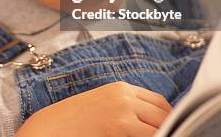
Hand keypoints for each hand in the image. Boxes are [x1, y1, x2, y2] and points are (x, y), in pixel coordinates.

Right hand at [14, 81, 171, 136]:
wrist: (51, 128)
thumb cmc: (75, 122)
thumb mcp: (104, 107)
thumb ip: (127, 110)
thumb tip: (154, 124)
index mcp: (121, 88)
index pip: (159, 102)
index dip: (168, 118)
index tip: (170, 129)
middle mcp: (125, 95)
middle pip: (163, 113)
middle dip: (169, 128)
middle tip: (170, 136)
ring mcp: (123, 109)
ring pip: (159, 126)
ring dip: (163, 134)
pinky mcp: (120, 125)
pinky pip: (149, 135)